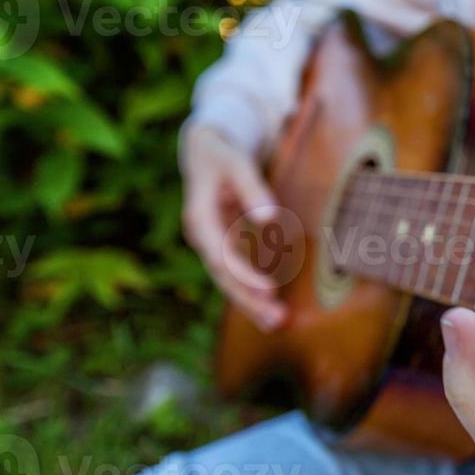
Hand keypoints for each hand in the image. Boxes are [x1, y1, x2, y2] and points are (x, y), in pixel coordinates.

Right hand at [180, 123, 286, 330]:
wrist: (205, 151)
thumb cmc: (222, 154)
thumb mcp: (236, 163)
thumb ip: (252, 190)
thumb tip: (269, 218)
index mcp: (199, 218)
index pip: (220, 254)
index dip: (242, 274)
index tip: (268, 290)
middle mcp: (201, 236)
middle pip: (223, 276)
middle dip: (248, 300)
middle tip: (276, 320)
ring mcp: (211, 244)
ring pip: (228, 280)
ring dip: (250, 303)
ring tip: (276, 323)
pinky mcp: (223, 246)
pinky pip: (236, 274)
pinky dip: (251, 292)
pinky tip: (270, 310)